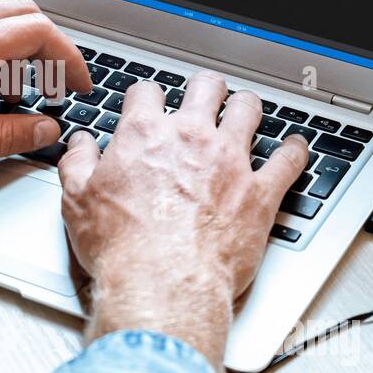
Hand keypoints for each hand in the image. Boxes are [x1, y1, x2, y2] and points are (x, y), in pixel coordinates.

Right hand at [56, 74, 307, 372]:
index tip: (147, 104)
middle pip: (205, 87)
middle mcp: (191, 138)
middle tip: (203, 97)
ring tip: (245, 111)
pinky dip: (295, 151)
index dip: (146, 96)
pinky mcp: (260, 192)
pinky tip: (295, 148)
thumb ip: (77, 164)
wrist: (162, 285)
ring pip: (248, 110)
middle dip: (204, 89)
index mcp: (144, 135)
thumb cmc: (122, 249)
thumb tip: (79, 144)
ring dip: (246, 108)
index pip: (147, 92)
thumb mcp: (76, 202)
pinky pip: (289, 160)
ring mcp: (230, 162)